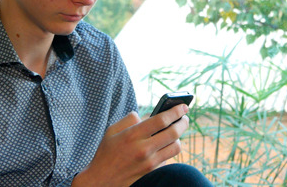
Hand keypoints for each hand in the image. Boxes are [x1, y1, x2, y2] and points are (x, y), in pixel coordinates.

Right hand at [72, 104, 189, 186]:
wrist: (101, 180)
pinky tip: (164, 146)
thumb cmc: (106, 153)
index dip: (176, 111)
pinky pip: (168, 159)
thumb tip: (149, 115)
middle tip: (185, 118)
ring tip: (175, 132)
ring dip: (178, 138)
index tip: (183, 106)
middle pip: (174, 133)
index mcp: (132, 135)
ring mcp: (149, 163)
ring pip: (176, 147)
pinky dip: (168, 151)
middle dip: (183, 122)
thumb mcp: (112, 130)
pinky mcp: (152, 173)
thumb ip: (130, 119)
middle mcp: (143, 149)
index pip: (161, 120)